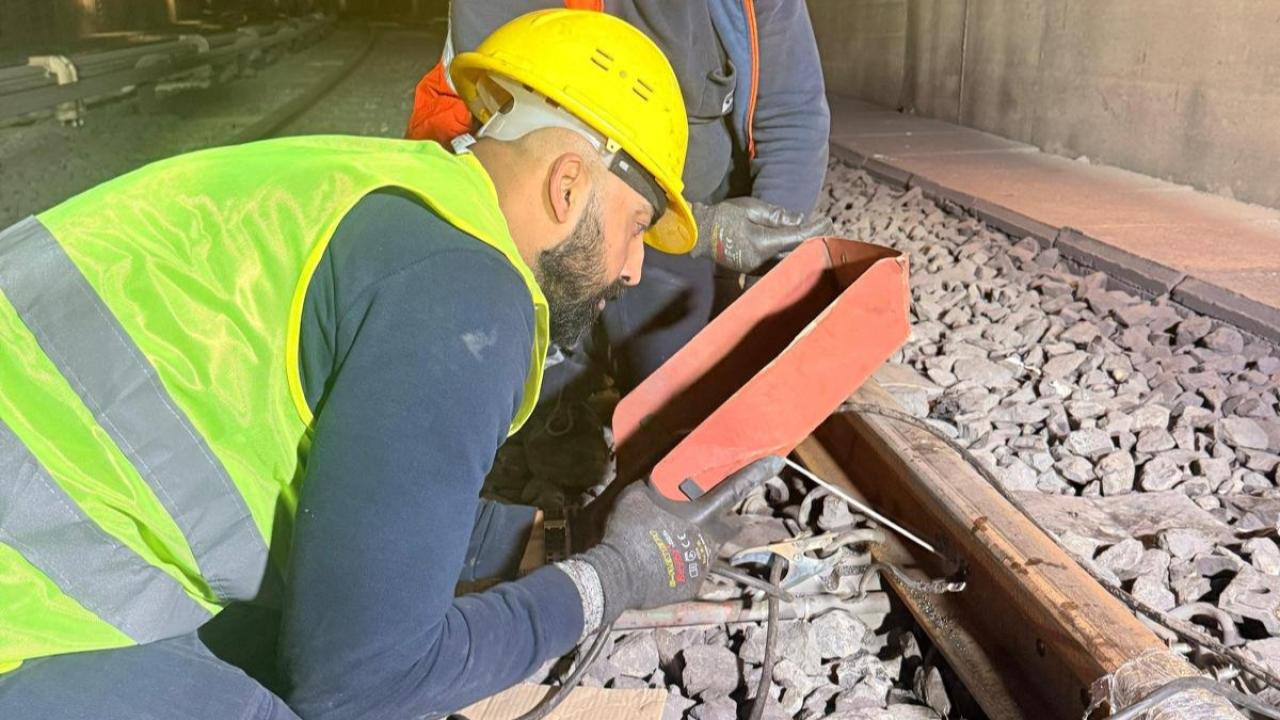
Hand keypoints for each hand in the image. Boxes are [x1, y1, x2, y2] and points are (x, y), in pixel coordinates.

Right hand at [577, 456, 783, 620]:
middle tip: (694, 518)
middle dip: (718, 521)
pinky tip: (659, 564)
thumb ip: (656, 481)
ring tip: (665, 544)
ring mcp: (702, 566)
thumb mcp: (637, 494)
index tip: (777, 462)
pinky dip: (680, 567)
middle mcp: (709, 541)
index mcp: (700, 515)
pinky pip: (691, 572)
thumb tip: (662, 472)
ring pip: (707, 550)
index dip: (756, 473)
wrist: (616, 576)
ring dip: (694, 544)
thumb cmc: (627, 531)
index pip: (734, 488)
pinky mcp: (691, 587)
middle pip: (724, 526)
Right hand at [691, 198, 833, 272]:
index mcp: (762, 242)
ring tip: (815, 236)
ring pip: (789, 260)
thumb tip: (799, 220)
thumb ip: (776, 215)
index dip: (816, 228)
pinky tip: (797, 246)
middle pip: (797, 252)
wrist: (699, 233)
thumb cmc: (723, 216)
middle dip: (814, 239)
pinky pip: (778, 264)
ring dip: (803, 249)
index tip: (828, 220)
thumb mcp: (750, 207)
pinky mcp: (752, 269)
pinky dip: (790, 255)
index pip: (797, 236)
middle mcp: (762, 259)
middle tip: (827, 228)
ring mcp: (757, 267)